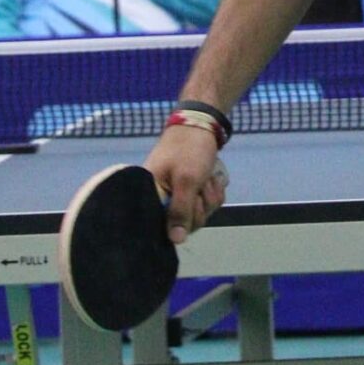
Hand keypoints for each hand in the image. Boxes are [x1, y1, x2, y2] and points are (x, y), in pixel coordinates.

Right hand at [145, 124, 228, 245]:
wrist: (201, 123)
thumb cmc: (189, 149)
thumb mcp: (186, 180)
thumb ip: (180, 211)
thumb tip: (175, 240)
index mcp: (150, 194)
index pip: (161, 226)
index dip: (181, 220)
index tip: (192, 201)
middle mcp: (161, 199)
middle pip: (186, 223)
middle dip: (200, 204)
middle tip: (201, 182)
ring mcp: (177, 196)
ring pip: (200, 214)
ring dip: (209, 196)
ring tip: (206, 175)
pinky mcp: (191, 192)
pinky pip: (207, 205)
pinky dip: (213, 192)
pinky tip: (211, 176)